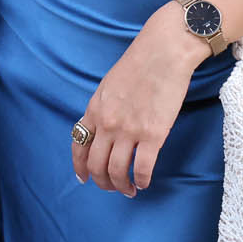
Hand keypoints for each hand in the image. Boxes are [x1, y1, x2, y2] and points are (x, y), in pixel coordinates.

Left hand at [72, 6, 205, 194]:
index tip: (84, 178)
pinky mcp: (153, 134)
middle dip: (102, 182)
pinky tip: (144, 182)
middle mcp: (107, 122)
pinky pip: (142, 167)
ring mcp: (129, 130)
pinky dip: (141, 180)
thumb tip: (103, 127)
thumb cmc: (139, 63)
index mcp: (94, 109)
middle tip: (112, 188)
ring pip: (117, 171)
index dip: (80, 166)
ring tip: (129, 189)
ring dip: (122, 186)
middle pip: (96, 164)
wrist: (164, 52)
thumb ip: (103, 107)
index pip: (79, 145)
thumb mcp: (109, 85)